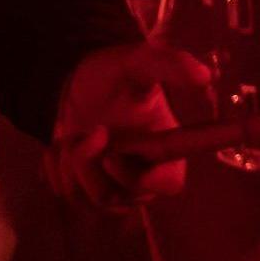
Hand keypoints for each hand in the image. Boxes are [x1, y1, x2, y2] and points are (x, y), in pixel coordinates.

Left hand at [47, 41, 211, 207]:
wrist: (74, 84)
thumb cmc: (112, 74)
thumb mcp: (139, 62)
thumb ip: (170, 65)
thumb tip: (204, 75)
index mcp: (165, 150)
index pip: (170, 183)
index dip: (152, 182)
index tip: (127, 164)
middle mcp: (141, 176)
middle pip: (119, 196)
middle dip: (97, 165)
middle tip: (93, 132)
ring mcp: (109, 186)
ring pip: (86, 198)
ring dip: (72, 164)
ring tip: (74, 134)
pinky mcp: (81, 191)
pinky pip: (64, 193)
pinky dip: (55, 169)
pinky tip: (61, 145)